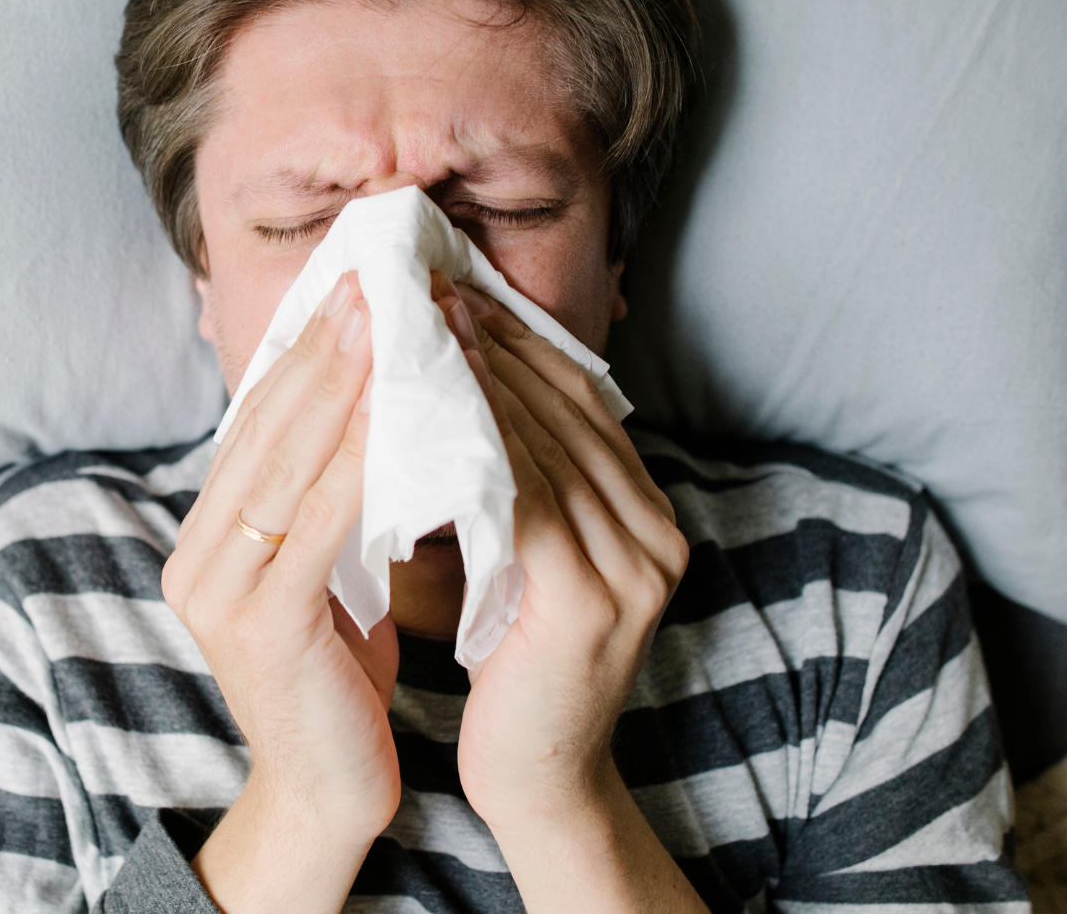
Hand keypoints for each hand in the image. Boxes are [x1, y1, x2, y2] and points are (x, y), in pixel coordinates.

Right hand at [162, 271, 395, 913]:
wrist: (326, 790)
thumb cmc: (339, 674)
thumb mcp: (324, 569)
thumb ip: (323, 497)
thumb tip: (367, 401)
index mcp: (207, 534)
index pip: (257, 420)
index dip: (307, 347)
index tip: (356, 282)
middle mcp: (196, 554)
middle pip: (265, 427)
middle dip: (325, 346)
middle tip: (375, 277)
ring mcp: (218, 592)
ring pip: (286, 465)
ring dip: (343, 388)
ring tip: (389, 325)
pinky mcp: (260, 627)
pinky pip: (314, 528)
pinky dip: (356, 466)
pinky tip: (396, 421)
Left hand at [437, 280, 703, 912]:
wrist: (538, 780)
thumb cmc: (513, 666)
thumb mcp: (522, 556)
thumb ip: (515, 483)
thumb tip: (458, 383)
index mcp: (643, 510)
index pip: (577, 397)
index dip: (513, 337)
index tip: (446, 287)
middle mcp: (653, 530)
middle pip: (565, 408)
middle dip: (488, 343)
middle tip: (420, 287)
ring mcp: (633, 567)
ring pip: (542, 446)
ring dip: (473, 384)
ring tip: (412, 333)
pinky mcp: (589, 603)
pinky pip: (521, 503)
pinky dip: (470, 454)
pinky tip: (417, 421)